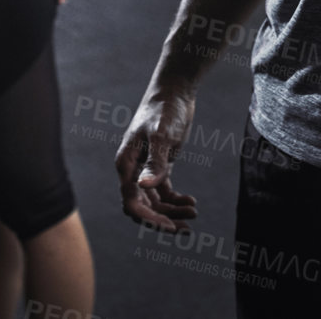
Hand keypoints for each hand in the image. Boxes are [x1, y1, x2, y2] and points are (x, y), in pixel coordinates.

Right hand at [115, 84, 200, 232]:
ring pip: (155, 201)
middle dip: (163, 220)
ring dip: (172, 212)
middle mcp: (133, 169)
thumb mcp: (162, 135)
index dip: (148, 218)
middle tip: (186, 229)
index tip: (169, 227)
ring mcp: (146, 168)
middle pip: (144, 206)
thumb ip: (155, 161)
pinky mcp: (160, 164)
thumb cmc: (164, 110)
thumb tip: (143, 187)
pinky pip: (165, 190)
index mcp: (126, 164)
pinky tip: (191, 202)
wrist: (174, 91)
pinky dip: (176, 200)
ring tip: (193, 214)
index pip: (132, 201)